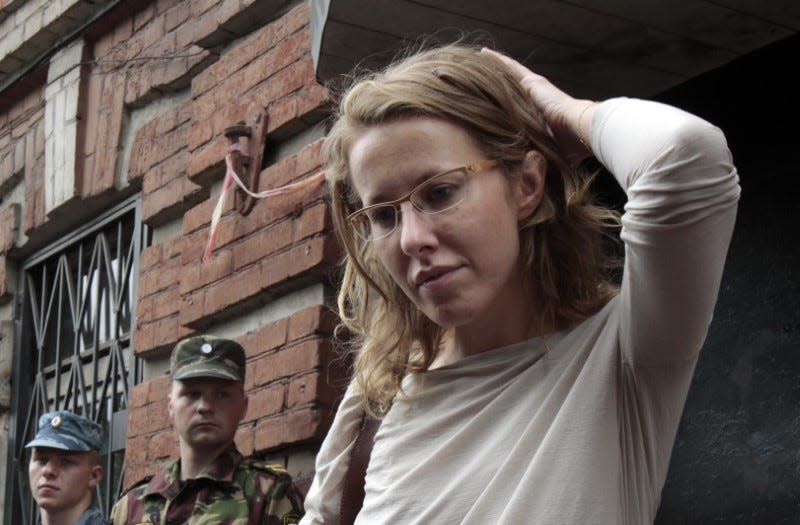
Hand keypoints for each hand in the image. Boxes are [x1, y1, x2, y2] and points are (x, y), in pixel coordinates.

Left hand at [480, 47, 595, 165]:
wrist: (584, 130)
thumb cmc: (574, 147)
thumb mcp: (552, 155)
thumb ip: (542, 162)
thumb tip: (536, 182)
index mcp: (541, 116)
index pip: (520, 109)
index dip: (509, 106)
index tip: (495, 107)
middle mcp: (537, 99)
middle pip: (513, 90)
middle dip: (498, 86)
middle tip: (478, 80)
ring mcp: (535, 89)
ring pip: (510, 75)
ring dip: (495, 69)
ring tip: (478, 61)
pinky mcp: (532, 82)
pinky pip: (510, 67)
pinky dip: (498, 60)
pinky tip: (485, 54)